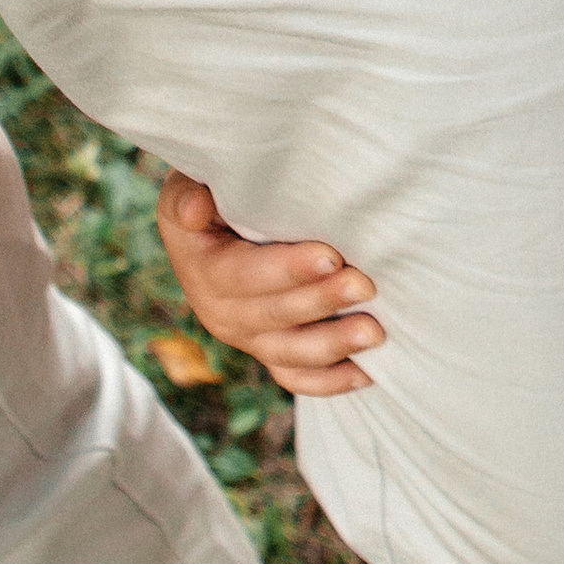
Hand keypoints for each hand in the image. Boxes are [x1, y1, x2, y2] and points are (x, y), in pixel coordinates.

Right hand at [155, 171, 385, 398]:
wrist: (218, 224)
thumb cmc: (216, 192)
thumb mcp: (192, 182)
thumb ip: (188, 194)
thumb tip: (195, 210)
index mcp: (203, 268)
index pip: (243, 274)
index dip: (287, 269)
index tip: (331, 257)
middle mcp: (220, 312)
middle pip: (274, 315)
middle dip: (322, 302)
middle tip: (366, 286)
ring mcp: (248, 338)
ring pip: (289, 353)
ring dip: (333, 345)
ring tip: (374, 332)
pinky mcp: (271, 352)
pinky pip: (297, 378)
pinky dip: (330, 381)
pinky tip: (366, 374)